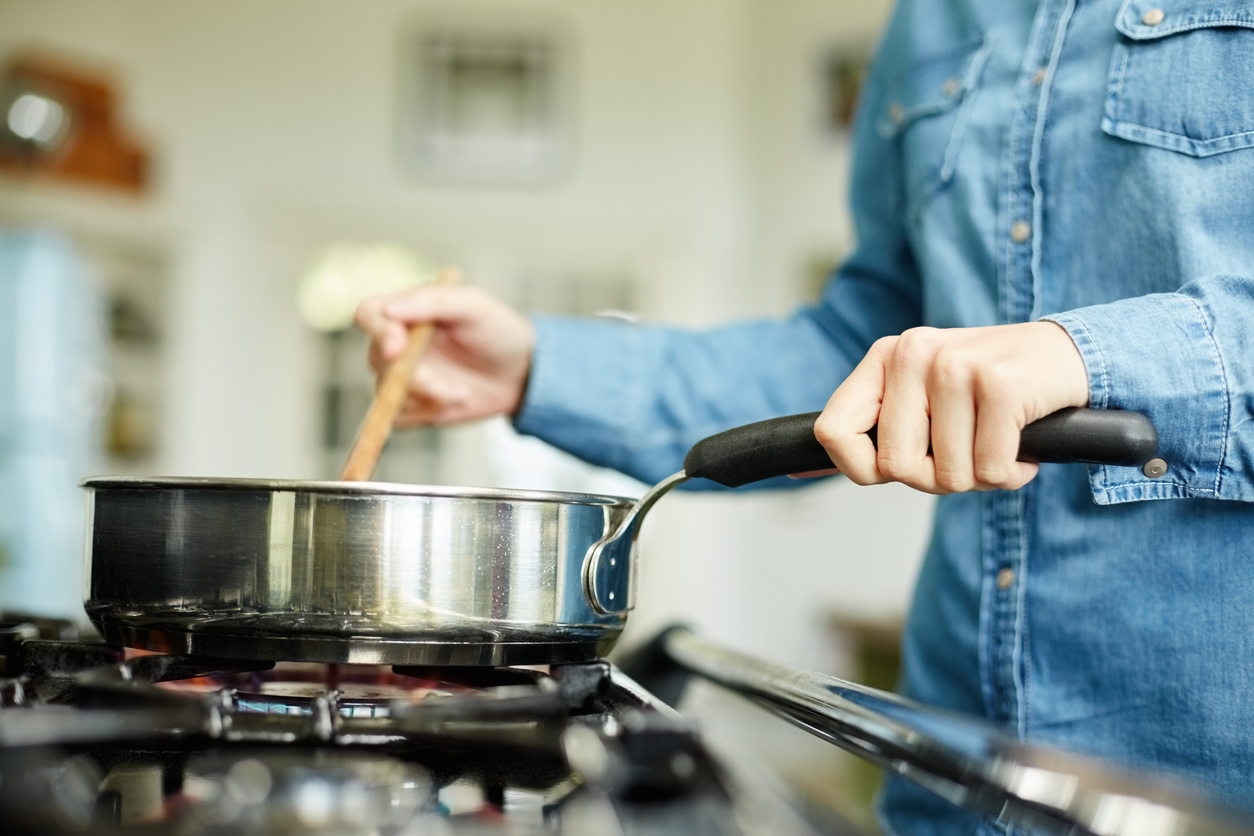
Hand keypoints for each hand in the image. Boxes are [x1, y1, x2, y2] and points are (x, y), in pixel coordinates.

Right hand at [353, 285, 534, 425]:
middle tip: (445, 386)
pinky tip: (454, 402)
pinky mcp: (413, 406)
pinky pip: (399, 417)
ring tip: (460, 392)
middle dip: (412, 377)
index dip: (377, 331)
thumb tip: (389, 310)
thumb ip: (433, 301)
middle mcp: (398, 344)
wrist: (522, 374)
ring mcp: (402, 377)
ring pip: (386, 393)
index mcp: (407, 311)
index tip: (399, 347)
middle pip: (376, 358)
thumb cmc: (499, 331)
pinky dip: (426, 414)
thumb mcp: (474, 306)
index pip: (369, 314)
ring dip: (425, 397)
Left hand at [814, 322, 1087, 493]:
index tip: (898, 467)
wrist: (1068, 359)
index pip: (832, 432)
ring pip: (946, 475)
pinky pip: (989, 470)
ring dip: (980, 476)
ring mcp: (955, 365)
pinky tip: (1023, 442)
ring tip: (998, 441)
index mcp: (885, 358)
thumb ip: (868, 433)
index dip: (860, 468)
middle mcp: (913, 353)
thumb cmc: (987, 394)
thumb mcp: (920, 403)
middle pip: (894, 466)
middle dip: (936, 478)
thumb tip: (797, 472)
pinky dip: (1011, 473)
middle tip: (967, 450)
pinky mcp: (999, 385)